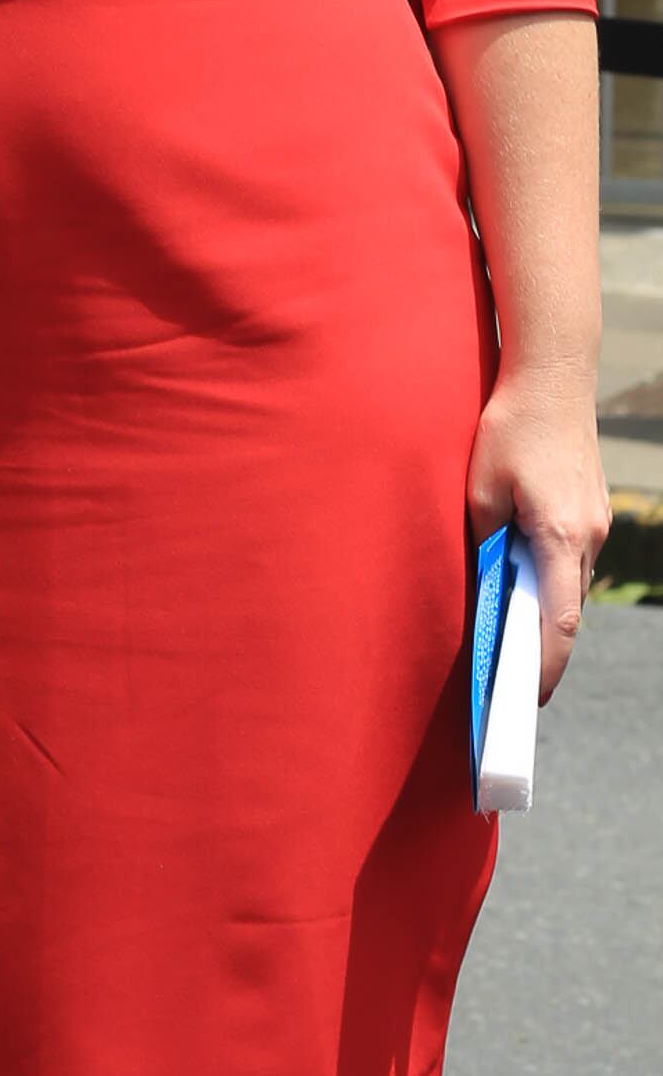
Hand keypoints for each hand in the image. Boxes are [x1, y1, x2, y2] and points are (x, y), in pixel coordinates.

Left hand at [467, 362, 608, 699]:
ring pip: (570, 586)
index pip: (559, 620)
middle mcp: (588, 535)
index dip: (545, 665)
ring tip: (510, 647)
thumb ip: (482, 541)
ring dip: (544, 615)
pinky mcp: (593, 510)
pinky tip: (522, 591)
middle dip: (542, 651)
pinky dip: (550, 583)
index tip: (528, 698)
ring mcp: (597, 523)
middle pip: (568, 611)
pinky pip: (572, 561)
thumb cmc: (509, 429)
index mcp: (560, 535)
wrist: (553, 377)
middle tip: (511, 688)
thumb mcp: (479, 490)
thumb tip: (481, 584)